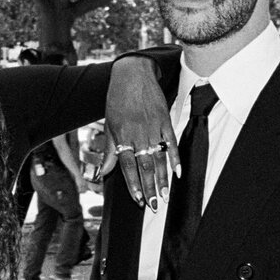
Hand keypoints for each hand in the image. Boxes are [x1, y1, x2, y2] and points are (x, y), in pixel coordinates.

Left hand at [105, 56, 178, 210]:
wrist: (132, 73)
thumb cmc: (117, 99)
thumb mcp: (109, 125)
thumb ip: (109, 151)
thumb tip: (102, 173)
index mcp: (122, 136)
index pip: (127, 167)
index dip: (133, 185)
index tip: (138, 200)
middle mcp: (137, 134)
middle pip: (144, 166)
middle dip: (149, 188)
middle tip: (155, 205)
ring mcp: (152, 128)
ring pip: (158, 158)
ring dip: (162, 179)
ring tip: (165, 196)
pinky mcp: (164, 121)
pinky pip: (171, 143)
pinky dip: (175, 158)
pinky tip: (177, 173)